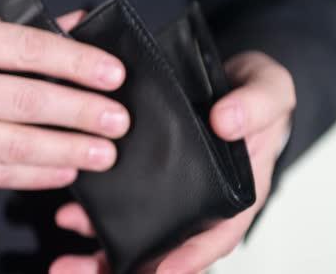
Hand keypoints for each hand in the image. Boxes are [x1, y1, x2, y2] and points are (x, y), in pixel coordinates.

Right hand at [0, 9, 129, 189]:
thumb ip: (14, 30)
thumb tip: (73, 27)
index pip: (27, 51)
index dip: (76, 64)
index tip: (111, 76)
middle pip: (27, 102)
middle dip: (81, 114)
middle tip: (117, 121)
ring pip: (15, 146)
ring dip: (67, 151)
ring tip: (102, 154)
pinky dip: (34, 175)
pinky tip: (64, 172)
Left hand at [50, 52, 295, 273]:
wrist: (230, 81)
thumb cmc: (254, 96)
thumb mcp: (269, 92)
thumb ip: (257, 107)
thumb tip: (227, 123)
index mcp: (236, 193)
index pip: (219, 234)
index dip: (194, 257)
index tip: (164, 271)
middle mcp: (199, 202)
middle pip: (167, 247)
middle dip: (127, 266)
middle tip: (85, 271)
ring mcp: (170, 192)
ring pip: (138, 232)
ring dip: (101, 248)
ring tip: (66, 257)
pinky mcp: (146, 175)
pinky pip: (120, 200)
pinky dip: (93, 212)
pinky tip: (69, 213)